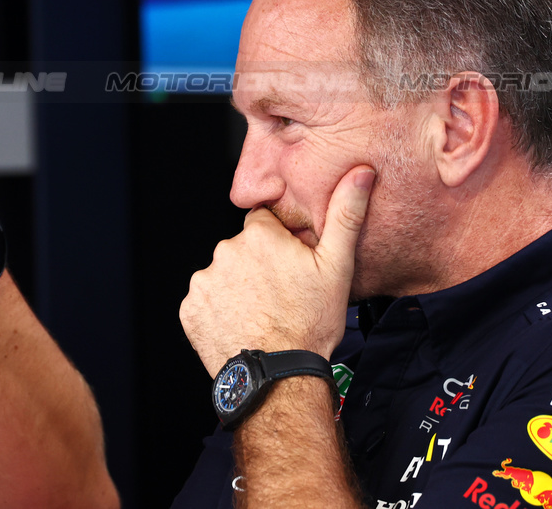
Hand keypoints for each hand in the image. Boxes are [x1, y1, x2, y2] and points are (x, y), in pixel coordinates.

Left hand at [180, 166, 374, 373]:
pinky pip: (206, 301)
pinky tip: (241, 324)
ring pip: (224, 275)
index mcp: (259, 236)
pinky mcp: (190, 309)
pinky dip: (219, 310)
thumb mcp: (337, 267)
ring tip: (261, 313)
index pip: (264, 225)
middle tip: (279, 294)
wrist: (279, 377)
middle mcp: (225, 252)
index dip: (279, 244)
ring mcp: (204, 281)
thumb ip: (346, 214)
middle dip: (257, 266)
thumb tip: (360, 173)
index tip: (289, 267)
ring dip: (237, 288)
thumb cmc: (309, 325)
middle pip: (242, 250)